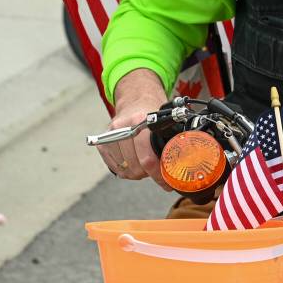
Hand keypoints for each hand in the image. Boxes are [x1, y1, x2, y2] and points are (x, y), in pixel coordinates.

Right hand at [96, 69, 169, 188]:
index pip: (147, 158)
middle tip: (157, 170)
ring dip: (137, 173)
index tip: (167, 182)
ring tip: (146, 166)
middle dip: (148, 173)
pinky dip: (125, 171)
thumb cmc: (153, 115)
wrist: (136, 100)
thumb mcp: (165, 123)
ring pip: (125, 170)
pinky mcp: (103, 142)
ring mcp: (110, 134)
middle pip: (135, 167)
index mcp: (141, 121)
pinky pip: (114, 167)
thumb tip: (179, 168)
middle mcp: (123, 127)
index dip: (158, 174)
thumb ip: (169, 141)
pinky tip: (134, 165)